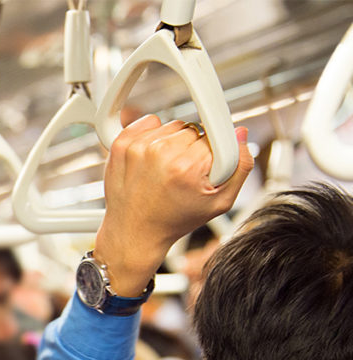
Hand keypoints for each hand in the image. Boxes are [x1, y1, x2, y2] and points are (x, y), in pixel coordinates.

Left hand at [95, 115, 254, 295]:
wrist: (134, 232)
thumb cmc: (174, 220)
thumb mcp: (219, 203)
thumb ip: (240, 166)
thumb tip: (240, 133)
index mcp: (186, 167)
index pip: (215, 136)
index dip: (214, 153)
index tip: (206, 166)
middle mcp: (160, 153)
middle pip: (193, 130)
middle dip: (193, 148)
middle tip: (183, 174)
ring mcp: (138, 147)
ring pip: (173, 126)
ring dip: (173, 143)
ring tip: (165, 170)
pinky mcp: (122, 144)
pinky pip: (149, 123)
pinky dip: (152, 136)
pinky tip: (151, 160)